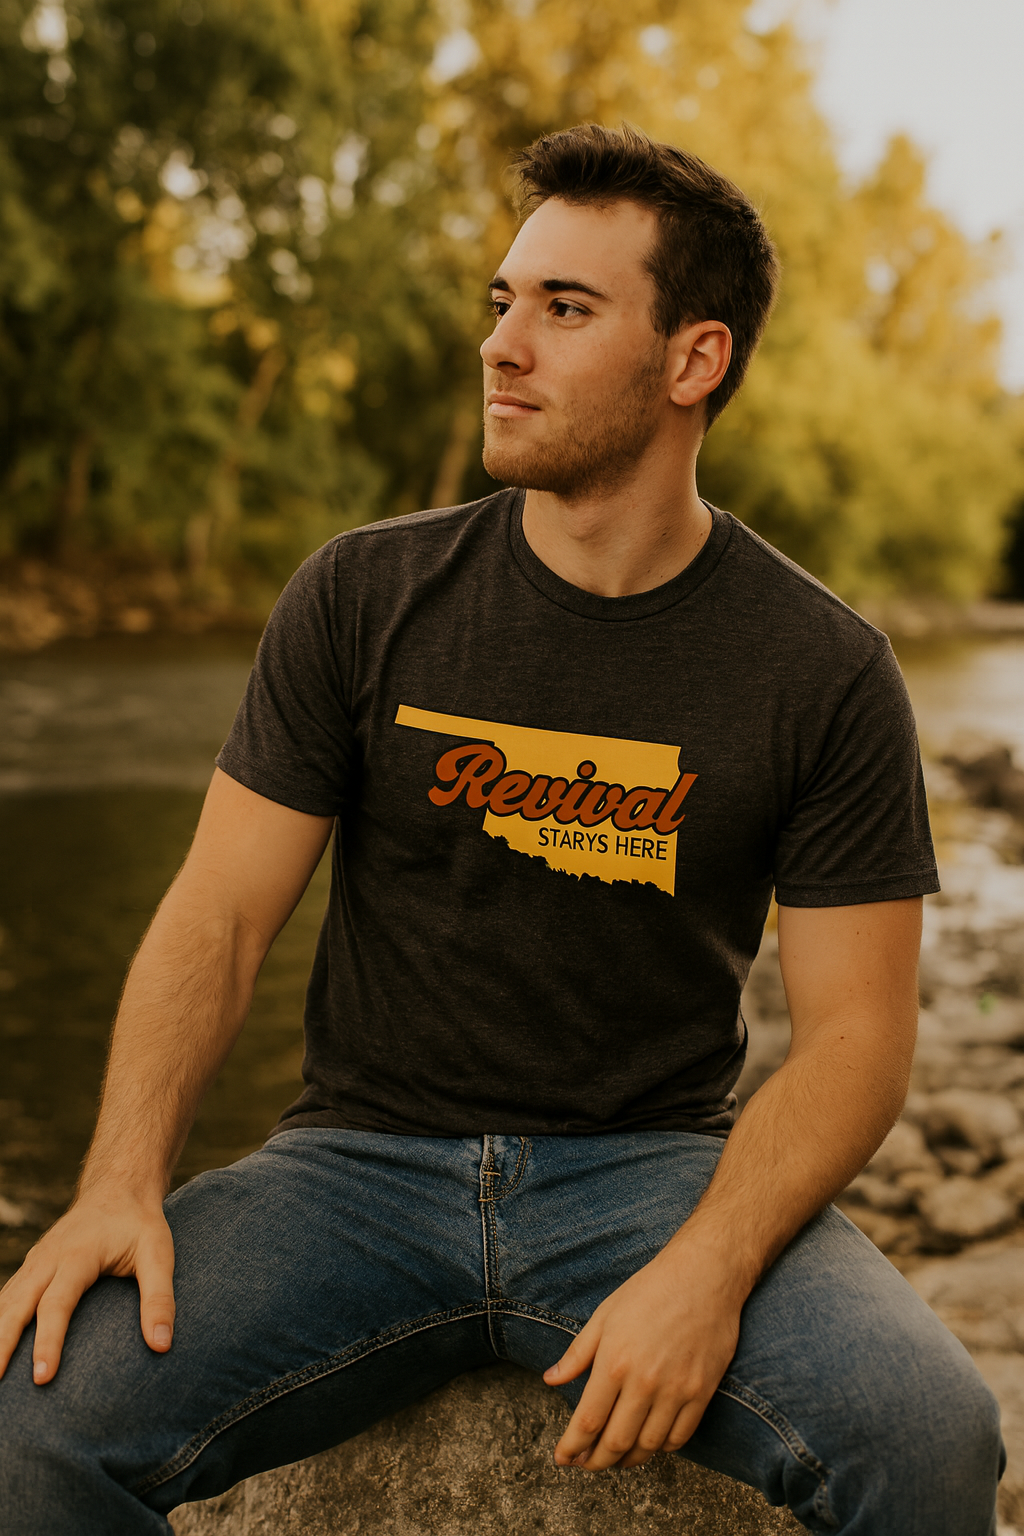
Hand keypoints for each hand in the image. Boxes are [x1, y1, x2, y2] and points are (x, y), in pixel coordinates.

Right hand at [0, 1190, 174, 1383]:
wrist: (118, 1188)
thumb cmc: (140, 1224)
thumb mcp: (158, 1254)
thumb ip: (159, 1298)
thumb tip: (162, 1346)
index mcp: (78, 1254)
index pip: (57, 1303)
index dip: (49, 1341)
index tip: (42, 1377)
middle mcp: (49, 1258)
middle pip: (18, 1304)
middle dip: (3, 1343)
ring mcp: (36, 1261)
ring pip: (6, 1301)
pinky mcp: (32, 1267)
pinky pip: (7, 1296)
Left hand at [543, 1243, 743, 1470]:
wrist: (703, 1276)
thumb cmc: (649, 1291)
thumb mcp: (604, 1316)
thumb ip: (577, 1354)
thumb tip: (550, 1380)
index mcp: (614, 1362)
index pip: (587, 1421)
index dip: (571, 1447)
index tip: (562, 1458)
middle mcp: (644, 1383)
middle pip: (616, 1442)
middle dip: (596, 1462)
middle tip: (585, 1464)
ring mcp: (676, 1390)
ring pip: (648, 1446)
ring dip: (627, 1460)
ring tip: (614, 1458)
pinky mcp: (702, 1393)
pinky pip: (680, 1437)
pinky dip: (661, 1449)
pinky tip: (649, 1443)